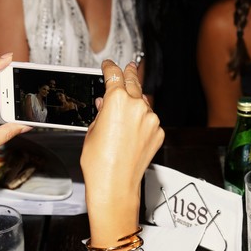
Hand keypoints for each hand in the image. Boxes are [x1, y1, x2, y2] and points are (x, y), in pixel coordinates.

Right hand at [80, 61, 163, 241]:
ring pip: (143, 102)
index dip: (110, 67)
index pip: (114, 75)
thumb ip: (101, 111)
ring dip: (136, 100)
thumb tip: (105, 103)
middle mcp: (137, 106)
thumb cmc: (99, 161)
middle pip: (133, 82)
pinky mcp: (158, 132)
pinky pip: (149, 120)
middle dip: (129, 74)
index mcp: (117, 100)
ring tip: (127, 104)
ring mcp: (151, 119)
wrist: (115, 184)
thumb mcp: (92, 130)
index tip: (109, 65)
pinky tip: (132, 129)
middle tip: (128, 68)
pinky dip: (142, 120)